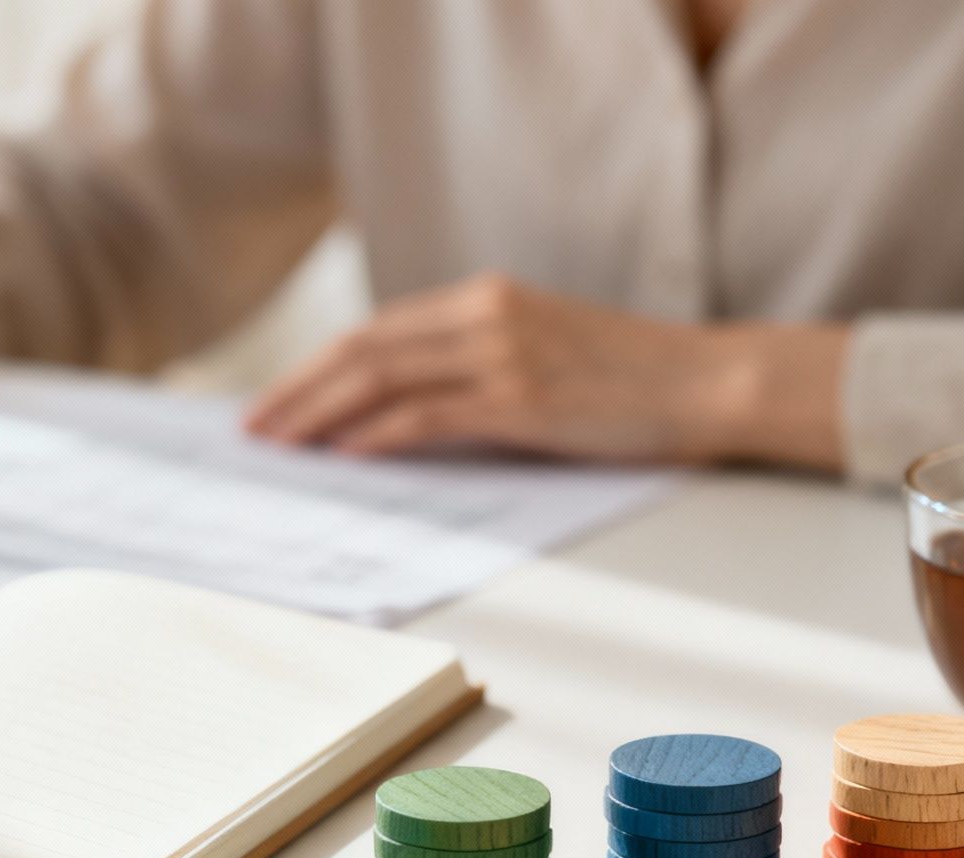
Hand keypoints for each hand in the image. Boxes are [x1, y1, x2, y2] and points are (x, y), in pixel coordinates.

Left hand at [243, 275, 849, 469]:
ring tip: (281, 445)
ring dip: (320, 414)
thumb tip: (401, 415)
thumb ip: (476, 366)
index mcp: (487, 298)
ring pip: (381, 377)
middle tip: (254, 428)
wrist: (708, 382)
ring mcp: (502, 355)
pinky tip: (344, 454)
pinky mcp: (520, 400)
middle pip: (364, 347)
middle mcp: (485, 315)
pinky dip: (376, 434)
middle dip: (299, 389)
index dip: (318, 365)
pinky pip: (426, 414)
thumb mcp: (543, 351)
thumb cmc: (630, 379)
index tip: (279, 398)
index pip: (379, 329)